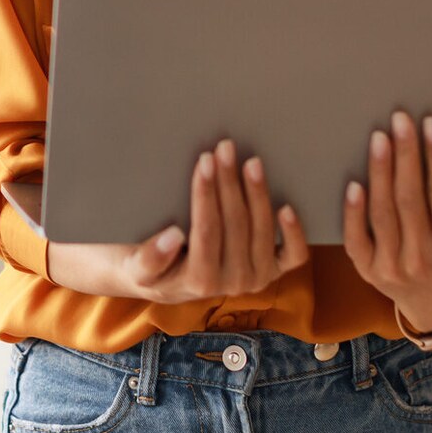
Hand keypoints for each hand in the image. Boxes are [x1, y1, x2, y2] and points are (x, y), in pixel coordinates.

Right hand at [46, 138, 309, 302]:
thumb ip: (149, 258)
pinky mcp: (272, 272)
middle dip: (229, 182)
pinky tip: (286, 206)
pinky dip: (294, 232)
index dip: (206, 194)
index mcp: (200, 282)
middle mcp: (233, 284)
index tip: (204, 161)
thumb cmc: (148, 268)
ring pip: (263, 232)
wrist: (166, 284)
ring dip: (258, 194)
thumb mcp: (137, 268)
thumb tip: (173, 236)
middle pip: (236, 226)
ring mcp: (256, 278)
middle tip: (225, 149)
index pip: (206, 231)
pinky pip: (294, 256)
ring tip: (250, 162)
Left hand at [342, 110, 431, 331]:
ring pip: (383, 213)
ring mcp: (391, 267)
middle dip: (405, 156)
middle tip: (400, 119)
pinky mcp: (368, 271)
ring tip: (379, 137)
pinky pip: (355, 238)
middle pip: (410, 200)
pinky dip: (352, 211)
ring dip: (379, 172)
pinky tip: (353, 182)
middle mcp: (421, 260)